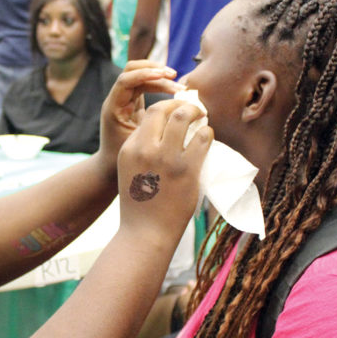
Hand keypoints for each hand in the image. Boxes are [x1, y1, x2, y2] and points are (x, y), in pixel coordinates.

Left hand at [97, 60, 183, 180]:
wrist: (108, 169)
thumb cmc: (122, 160)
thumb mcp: (138, 144)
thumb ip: (152, 129)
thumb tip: (177, 116)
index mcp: (113, 108)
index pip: (125, 80)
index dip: (145, 75)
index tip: (165, 77)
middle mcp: (117, 100)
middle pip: (131, 70)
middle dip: (153, 69)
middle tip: (174, 76)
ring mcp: (124, 100)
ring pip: (140, 76)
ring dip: (159, 76)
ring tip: (179, 84)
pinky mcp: (133, 103)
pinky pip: (146, 86)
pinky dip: (160, 85)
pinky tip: (175, 91)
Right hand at [116, 99, 210, 242]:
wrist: (146, 233)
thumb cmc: (140, 204)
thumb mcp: (130, 170)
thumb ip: (142, 150)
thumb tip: (167, 130)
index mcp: (129, 148)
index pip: (148, 116)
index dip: (166, 109)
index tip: (176, 112)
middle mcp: (145, 149)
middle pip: (163, 109)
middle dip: (180, 104)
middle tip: (192, 109)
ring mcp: (166, 158)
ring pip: (183, 117)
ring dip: (196, 113)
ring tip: (202, 118)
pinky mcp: (187, 169)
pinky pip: (202, 139)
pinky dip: (207, 133)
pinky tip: (207, 137)